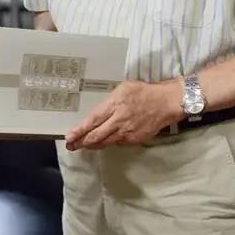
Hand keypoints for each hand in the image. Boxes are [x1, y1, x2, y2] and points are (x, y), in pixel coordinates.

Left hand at [65, 79, 183, 149]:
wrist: (166, 103)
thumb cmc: (144, 91)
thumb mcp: (123, 88)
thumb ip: (109, 102)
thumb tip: (98, 113)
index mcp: (115, 104)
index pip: (93, 120)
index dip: (79, 130)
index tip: (68, 137)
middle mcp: (119, 120)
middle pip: (95, 136)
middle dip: (81, 142)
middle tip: (71, 145)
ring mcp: (127, 133)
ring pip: (105, 143)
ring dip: (93, 145)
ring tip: (84, 145)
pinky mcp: (134, 140)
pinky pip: (117, 143)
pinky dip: (109, 143)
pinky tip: (104, 142)